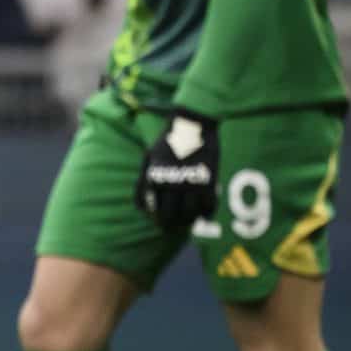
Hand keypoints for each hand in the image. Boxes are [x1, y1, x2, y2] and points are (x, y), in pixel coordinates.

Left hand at [136, 110, 218, 227]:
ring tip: (192, 220)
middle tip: (177, 226)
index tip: (161, 221)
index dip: (156, 219)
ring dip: (191, 221)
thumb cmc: (169, 140)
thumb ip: (144, 179)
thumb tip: (142, 205)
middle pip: (169, 217)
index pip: (151, 210)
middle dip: (172, 225)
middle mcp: (169, 184)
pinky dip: (207, 213)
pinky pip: (208, 206)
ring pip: (190, 215)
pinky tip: (205, 212)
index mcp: (153, 179)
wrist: (191, 123)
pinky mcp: (207, 180)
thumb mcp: (149, 157)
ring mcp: (189, 183)